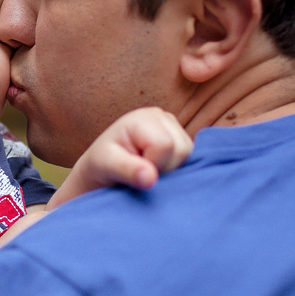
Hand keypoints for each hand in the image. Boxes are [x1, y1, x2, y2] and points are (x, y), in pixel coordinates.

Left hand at [47, 107, 191, 209]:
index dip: (153, 165)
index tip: (134, 170)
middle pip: (183, 150)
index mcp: (143, 118)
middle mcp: (162, 117)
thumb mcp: (105, 166)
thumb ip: (127, 170)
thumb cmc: (101, 165)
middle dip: (164, 169)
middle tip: (141, 172)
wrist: (104, 170)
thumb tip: (150, 178)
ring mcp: (175, 128)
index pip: (165, 145)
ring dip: (171, 171)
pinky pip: (193, 160)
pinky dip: (178, 170)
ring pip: (190, 156)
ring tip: (148, 170)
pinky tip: (160, 170)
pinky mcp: (182, 141)